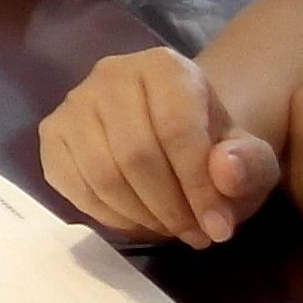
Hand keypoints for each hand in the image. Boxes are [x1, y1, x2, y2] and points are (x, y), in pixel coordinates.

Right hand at [42, 47, 284, 249]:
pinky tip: (136, 219)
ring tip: (169, 228)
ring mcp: (74, 102)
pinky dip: (109, 217)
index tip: (219, 229)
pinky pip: (74, 186)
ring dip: (141, 216)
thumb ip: (249, 164)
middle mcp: (111, 73)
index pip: (177, 130)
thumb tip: (225, 172)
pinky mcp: (52, 133)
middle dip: (170, 208)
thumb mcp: (250, 159)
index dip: (199, 188)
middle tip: (194, 235)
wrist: (176, 136)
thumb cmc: (213, 148)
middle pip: (136, 155)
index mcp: (164, 67)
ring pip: (103, 174)